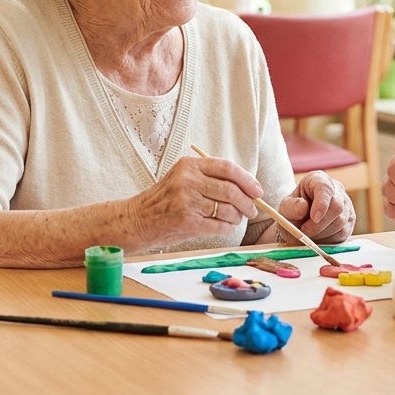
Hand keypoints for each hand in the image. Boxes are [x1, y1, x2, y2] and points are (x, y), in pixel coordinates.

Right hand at [127, 155, 262, 246]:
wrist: (138, 219)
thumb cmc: (164, 200)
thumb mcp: (182, 178)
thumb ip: (209, 177)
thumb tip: (246, 187)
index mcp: (189, 165)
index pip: (227, 168)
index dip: (247, 180)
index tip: (257, 190)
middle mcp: (188, 180)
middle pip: (231, 189)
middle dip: (247, 202)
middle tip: (252, 209)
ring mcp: (187, 201)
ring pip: (227, 209)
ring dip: (237, 217)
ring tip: (236, 219)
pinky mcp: (187, 221)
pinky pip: (219, 225)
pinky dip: (227, 228)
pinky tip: (225, 227)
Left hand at [277, 171, 353, 242]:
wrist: (300, 223)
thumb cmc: (293, 212)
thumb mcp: (285, 208)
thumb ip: (291, 207)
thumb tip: (303, 206)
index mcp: (318, 180)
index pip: (325, 188)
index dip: (322, 204)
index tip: (314, 218)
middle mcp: (337, 190)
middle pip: (337, 207)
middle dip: (319, 224)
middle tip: (304, 232)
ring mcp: (346, 206)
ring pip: (341, 222)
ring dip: (322, 233)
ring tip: (309, 233)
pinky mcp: (349, 222)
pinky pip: (343, 234)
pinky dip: (328, 240)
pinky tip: (318, 237)